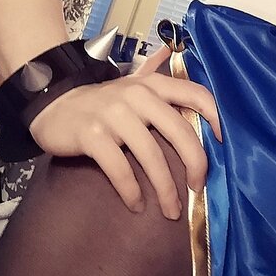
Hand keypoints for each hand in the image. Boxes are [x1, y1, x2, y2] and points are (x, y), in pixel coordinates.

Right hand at [28, 45, 222, 218]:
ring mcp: (114, 115)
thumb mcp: (132, 84)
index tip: (223, 142)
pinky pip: (120, 169)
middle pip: (180, 132)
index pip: (195, 94)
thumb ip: (159, 80)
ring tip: (171, 210)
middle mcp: (137, 96)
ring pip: (152, 156)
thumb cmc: (102, 100)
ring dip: (165, 189)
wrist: (52, 102)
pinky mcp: (92, 135)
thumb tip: (184, 65)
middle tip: (198, 188)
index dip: (215, 116)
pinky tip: (137, 205)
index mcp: (153, 84)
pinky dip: (131, 191)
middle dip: (195, 165)